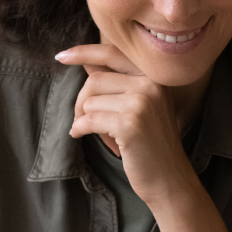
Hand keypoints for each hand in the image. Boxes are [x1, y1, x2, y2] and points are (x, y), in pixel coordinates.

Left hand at [56, 43, 194, 208]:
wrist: (169, 178)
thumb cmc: (151, 143)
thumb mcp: (140, 106)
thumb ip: (116, 82)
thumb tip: (86, 62)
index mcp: (154, 76)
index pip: (113, 53)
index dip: (84, 52)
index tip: (61, 56)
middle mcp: (151, 84)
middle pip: (95, 80)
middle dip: (81, 101)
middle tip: (82, 120)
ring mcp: (142, 103)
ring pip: (90, 101)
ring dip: (84, 119)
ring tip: (99, 134)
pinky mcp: (130, 124)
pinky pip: (89, 120)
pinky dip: (79, 129)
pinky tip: (80, 135)